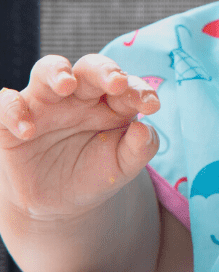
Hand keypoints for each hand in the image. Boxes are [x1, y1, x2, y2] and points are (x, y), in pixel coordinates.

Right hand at [0, 54, 159, 221]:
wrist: (58, 204)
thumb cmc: (96, 173)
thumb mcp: (123, 166)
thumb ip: (140, 147)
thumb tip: (145, 128)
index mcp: (112, 101)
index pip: (128, 85)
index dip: (139, 91)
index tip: (151, 106)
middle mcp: (80, 95)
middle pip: (90, 67)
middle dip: (104, 70)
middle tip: (116, 82)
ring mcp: (46, 104)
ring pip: (48, 70)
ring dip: (56, 73)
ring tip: (66, 85)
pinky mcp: (14, 120)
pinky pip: (8, 103)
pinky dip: (14, 110)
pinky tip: (28, 130)